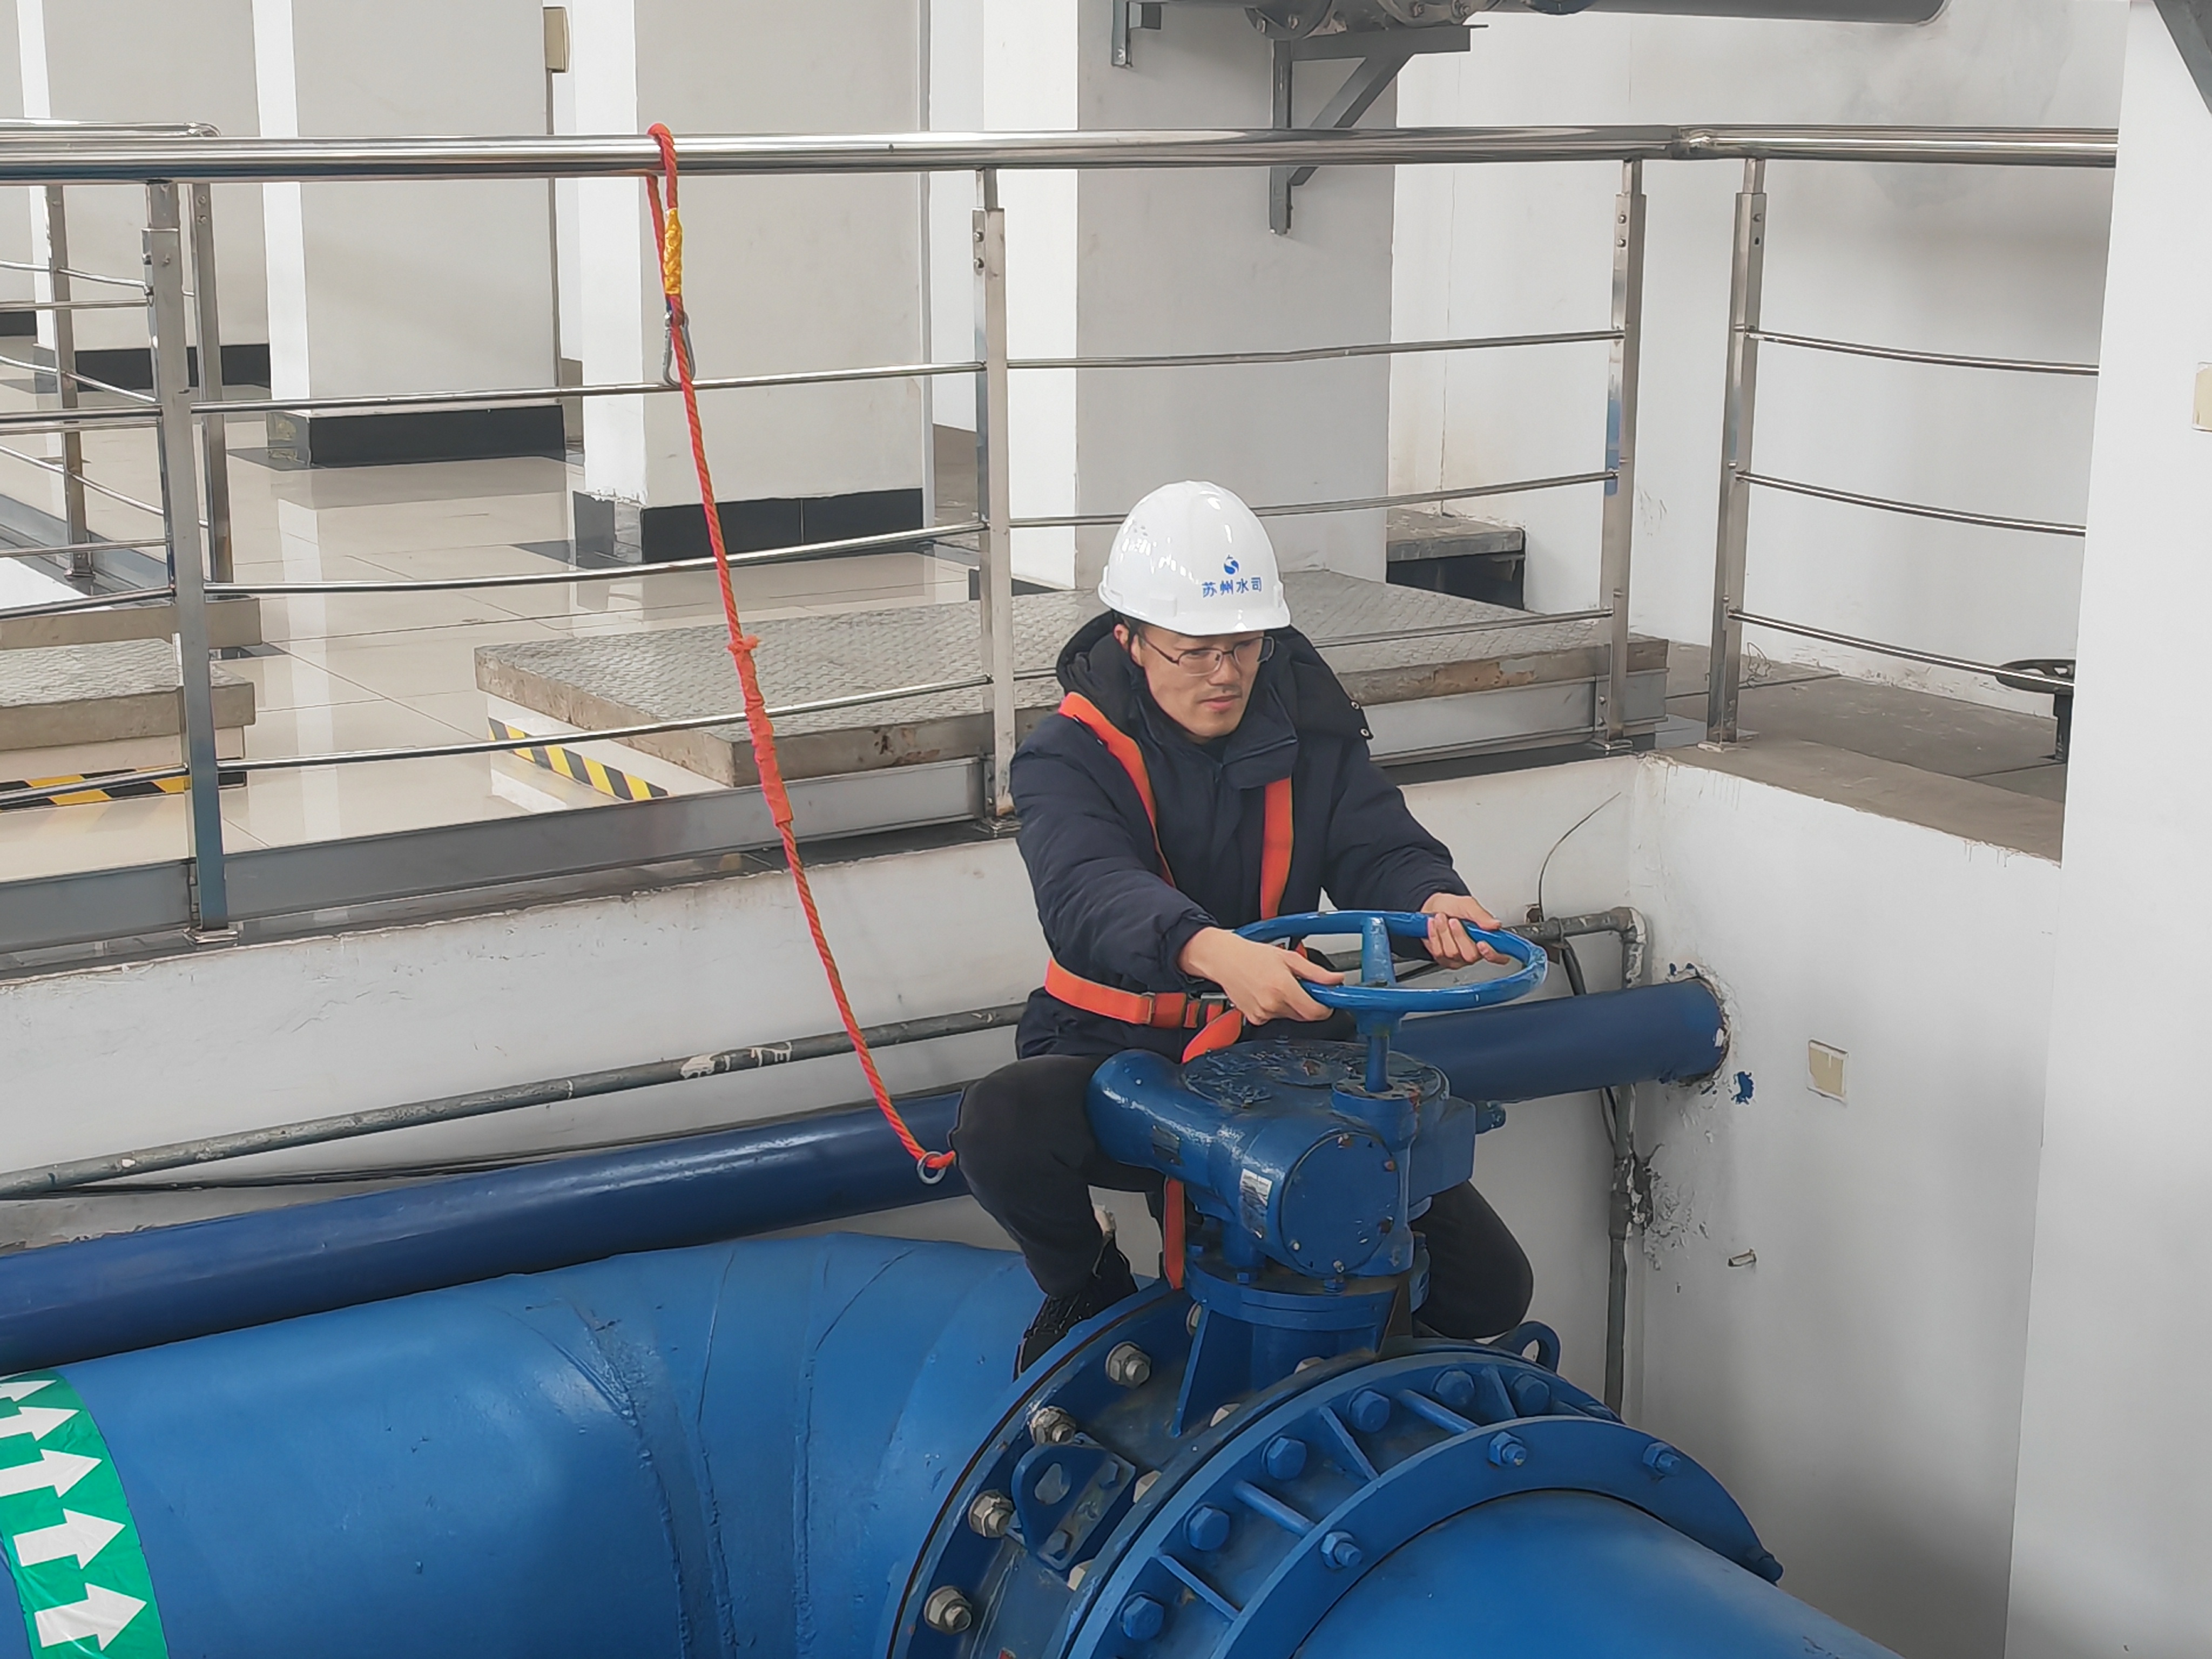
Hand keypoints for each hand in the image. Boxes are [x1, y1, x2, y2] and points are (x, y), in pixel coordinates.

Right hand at [1177, 927, 1342, 1024]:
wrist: (1224, 960)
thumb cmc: (1252, 956)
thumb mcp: (1289, 958)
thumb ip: (1315, 972)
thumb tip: (1336, 980)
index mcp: (1283, 988)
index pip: (1315, 1012)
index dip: (1325, 1007)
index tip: (1326, 999)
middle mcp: (1272, 1004)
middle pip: (1304, 1015)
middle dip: (1306, 1002)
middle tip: (1298, 985)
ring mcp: (1262, 1014)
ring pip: (1289, 1016)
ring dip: (1290, 1004)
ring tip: (1278, 985)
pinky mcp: (1255, 1019)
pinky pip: (1275, 1017)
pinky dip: (1276, 1008)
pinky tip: (1267, 993)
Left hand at [1420, 892, 1510, 966]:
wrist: (1433, 907)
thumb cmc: (1452, 907)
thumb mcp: (1468, 905)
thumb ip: (1481, 915)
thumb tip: (1495, 925)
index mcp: (1487, 939)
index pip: (1499, 957)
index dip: (1492, 954)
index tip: (1482, 943)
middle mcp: (1474, 952)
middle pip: (1471, 955)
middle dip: (1459, 935)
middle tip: (1453, 920)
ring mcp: (1458, 958)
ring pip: (1452, 953)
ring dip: (1444, 932)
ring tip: (1441, 918)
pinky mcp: (1443, 959)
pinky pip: (1439, 952)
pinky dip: (1435, 935)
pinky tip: (1434, 925)